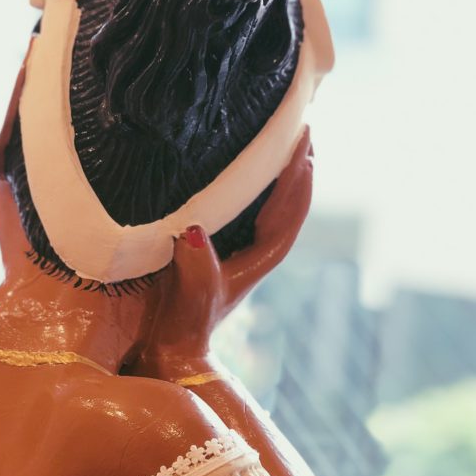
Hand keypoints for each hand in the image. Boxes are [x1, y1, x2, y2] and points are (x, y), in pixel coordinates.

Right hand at [131, 126, 312, 377]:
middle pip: (289, 200)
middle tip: (300, 123)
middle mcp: (258, 249)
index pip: (289, 210)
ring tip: (282, 137)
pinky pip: (250, 208)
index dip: (297, 177)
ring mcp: (244, 249)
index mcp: (260, 257)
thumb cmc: (183, 325)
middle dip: (297, 164)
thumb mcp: (190, 294)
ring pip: (273, 203)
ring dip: (280, 172)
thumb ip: (194, 265)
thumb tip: (192, 231)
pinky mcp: (224, 248)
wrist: (171, 352)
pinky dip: (255, 185)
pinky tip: (243, 169)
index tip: (303, 142)